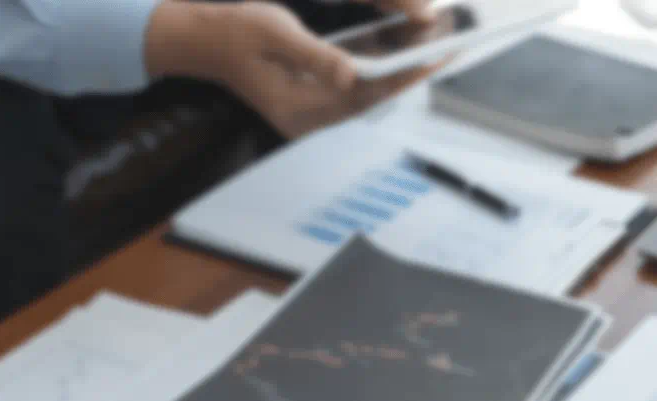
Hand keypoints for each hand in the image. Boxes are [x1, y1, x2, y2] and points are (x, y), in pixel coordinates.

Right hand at [145, 0, 438, 137]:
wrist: (204, 40)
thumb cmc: (236, 33)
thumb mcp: (275, 33)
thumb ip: (314, 55)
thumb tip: (349, 73)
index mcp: (300, 109)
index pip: (365, 95)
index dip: (403, 77)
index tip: (435, 59)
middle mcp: (310, 119)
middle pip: (374, 99)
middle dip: (412, 75)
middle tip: (451, 51)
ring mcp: (313, 113)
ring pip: (370, 95)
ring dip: (401, 74)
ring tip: (438, 52)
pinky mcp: (315, 100)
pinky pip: (358, 89)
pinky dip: (382, 72)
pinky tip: (405, 55)